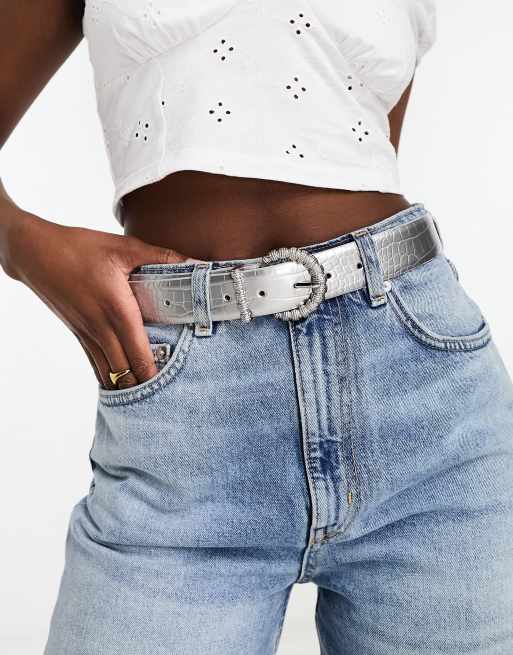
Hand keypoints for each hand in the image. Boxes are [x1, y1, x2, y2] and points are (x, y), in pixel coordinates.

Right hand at [6, 212, 197, 389]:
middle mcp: (102, 329)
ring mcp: (87, 334)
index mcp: (118, 311)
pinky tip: (120, 381)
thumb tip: (198, 263)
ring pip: (109, 373)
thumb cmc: (80, 247)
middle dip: (145, 385)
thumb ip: (164, 257)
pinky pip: (95, 363)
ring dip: (127, 384)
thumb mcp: (125, 248)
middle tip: (167, 392)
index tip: (173, 383)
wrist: (35, 252)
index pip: (139, 356)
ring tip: (147, 392)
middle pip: (126, 373)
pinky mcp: (77, 333)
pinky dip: (109, 375)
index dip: (155, 375)